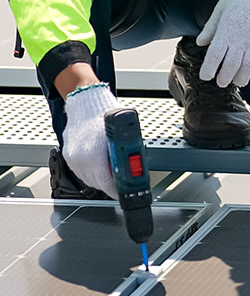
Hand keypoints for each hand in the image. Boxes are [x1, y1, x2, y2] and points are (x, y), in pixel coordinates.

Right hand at [62, 83, 121, 197]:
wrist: (86, 104)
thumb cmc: (106, 115)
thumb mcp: (123, 134)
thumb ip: (126, 152)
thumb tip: (135, 166)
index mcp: (94, 153)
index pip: (106, 181)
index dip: (117, 189)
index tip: (124, 191)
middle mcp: (80, 157)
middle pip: (97, 182)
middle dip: (110, 184)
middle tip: (121, 183)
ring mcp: (72, 157)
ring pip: (88, 179)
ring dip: (100, 179)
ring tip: (111, 173)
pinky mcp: (68, 156)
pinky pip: (81, 171)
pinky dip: (91, 172)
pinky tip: (99, 166)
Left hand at [198, 0, 249, 87]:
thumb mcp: (220, 9)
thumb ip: (210, 28)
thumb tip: (201, 42)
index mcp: (226, 30)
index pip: (214, 57)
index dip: (208, 70)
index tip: (206, 76)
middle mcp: (241, 39)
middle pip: (230, 67)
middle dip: (224, 78)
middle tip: (222, 81)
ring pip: (248, 69)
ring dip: (242, 78)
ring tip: (238, 79)